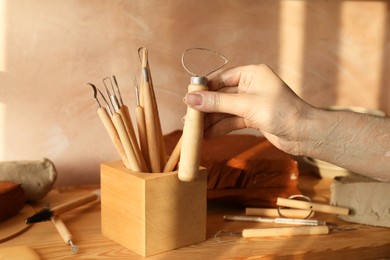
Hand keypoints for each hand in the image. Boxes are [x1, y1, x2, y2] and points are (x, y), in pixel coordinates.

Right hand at [184, 64, 314, 153]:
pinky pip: (231, 121)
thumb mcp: (246, 105)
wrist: (304, 134)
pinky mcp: (252, 117)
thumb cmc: (281, 112)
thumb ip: (218, 102)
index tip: (187, 99)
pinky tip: (207, 135)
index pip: (221, 78)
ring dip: (210, 120)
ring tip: (194, 130)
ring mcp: (251, 102)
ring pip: (224, 110)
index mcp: (251, 74)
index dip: (204, 89)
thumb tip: (191, 99)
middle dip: (205, 108)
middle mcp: (250, 85)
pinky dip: (220, 128)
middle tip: (188, 118)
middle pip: (220, 95)